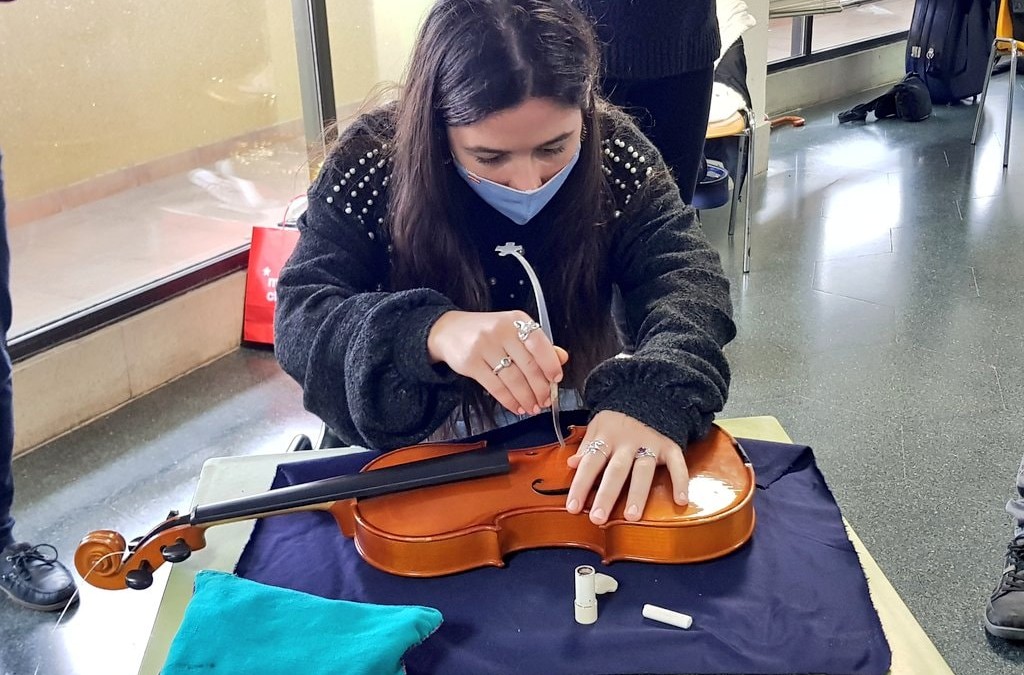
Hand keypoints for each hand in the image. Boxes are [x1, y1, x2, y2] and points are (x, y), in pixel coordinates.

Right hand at [427, 310, 567, 414]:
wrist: (449, 331)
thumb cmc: (486, 332)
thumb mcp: (513, 330)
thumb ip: (538, 344)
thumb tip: (562, 358)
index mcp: (516, 320)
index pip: (540, 344)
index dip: (551, 365)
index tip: (556, 380)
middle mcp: (501, 331)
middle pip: (528, 366)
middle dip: (540, 388)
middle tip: (545, 401)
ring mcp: (484, 346)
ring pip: (513, 379)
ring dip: (526, 398)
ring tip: (533, 407)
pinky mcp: (471, 363)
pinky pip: (495, 387)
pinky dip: (509, 400)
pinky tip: (516, 406)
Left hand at [565, 410, 688, 524]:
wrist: (651, 394)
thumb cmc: (619, 418)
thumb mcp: (598, 425)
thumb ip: (587, 446)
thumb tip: (572, 464)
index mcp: (607, 437)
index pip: (591, 463)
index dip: (581, 485)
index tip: (573, 507)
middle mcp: (628, 442)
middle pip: (616, 471)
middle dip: (606, 495)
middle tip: (598, 518)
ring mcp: (651, 444)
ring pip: (643, 471)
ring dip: (637, 494)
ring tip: (631, 517)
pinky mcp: (671, 446)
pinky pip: (678, 464)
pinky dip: (681, 482)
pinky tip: (681, 501)